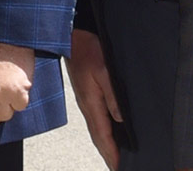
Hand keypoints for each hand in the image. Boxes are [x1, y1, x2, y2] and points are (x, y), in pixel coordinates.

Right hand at [68, 29, 122, 168]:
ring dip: (105, 145)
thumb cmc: (87, 49)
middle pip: (98, 137)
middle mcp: (87, 105)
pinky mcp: (86, 95)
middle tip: (117, 167)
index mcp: (91, 102)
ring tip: (114, 158)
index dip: (112, 152)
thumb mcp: (104, 69)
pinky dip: (102, 133)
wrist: (71, 36)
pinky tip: (108, 134)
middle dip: (108, 154)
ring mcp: (85, 101)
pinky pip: (95, 120)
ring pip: (97, 130)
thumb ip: (113, 95)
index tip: (118, 166)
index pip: (103, 134)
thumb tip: (121, 119)